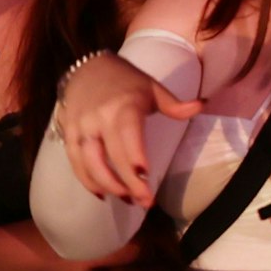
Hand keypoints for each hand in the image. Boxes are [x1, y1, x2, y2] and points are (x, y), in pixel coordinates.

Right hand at [55, 53, 203, 204]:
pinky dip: (86, 180)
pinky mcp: (68, 133)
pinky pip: (74, 161)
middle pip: (111, 157)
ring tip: (127, 200)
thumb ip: (175, 104)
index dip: (135, 159)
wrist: (87, 67)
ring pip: (89, 163)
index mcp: (123, 107)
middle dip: (128, 183)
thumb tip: (202, 105)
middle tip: (145, 202)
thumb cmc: (127, 80)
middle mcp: (99, 119)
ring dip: (107, 186)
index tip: (146, 178)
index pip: (128, 137)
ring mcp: (80, 127)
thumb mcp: (153, 87)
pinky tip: (101, 194)